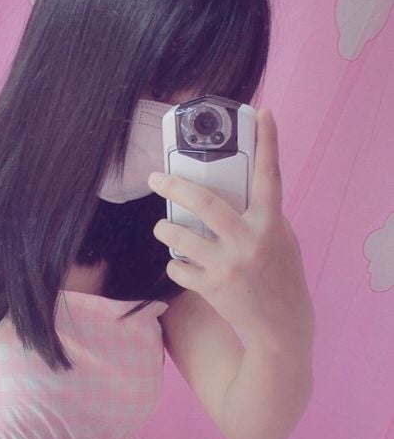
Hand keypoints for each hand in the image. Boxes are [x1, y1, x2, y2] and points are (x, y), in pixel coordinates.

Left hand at [149, 108, 313, 347]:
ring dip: (164, 229)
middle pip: (204, 202)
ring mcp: (227, 266)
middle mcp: (248, 241)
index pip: (270, 175)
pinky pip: (177, 267)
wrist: (281, 325)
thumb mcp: (281, 239)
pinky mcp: (210, 288)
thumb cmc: (281, 276)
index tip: (262, 113)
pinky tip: (183, 264)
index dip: (268, 142)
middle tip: (157, 177)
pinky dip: (176, 264)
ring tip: (163, 227)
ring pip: (179, 237)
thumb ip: (261, 214)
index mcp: (271, 224)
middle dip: (174, 186)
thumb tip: (235, 187)